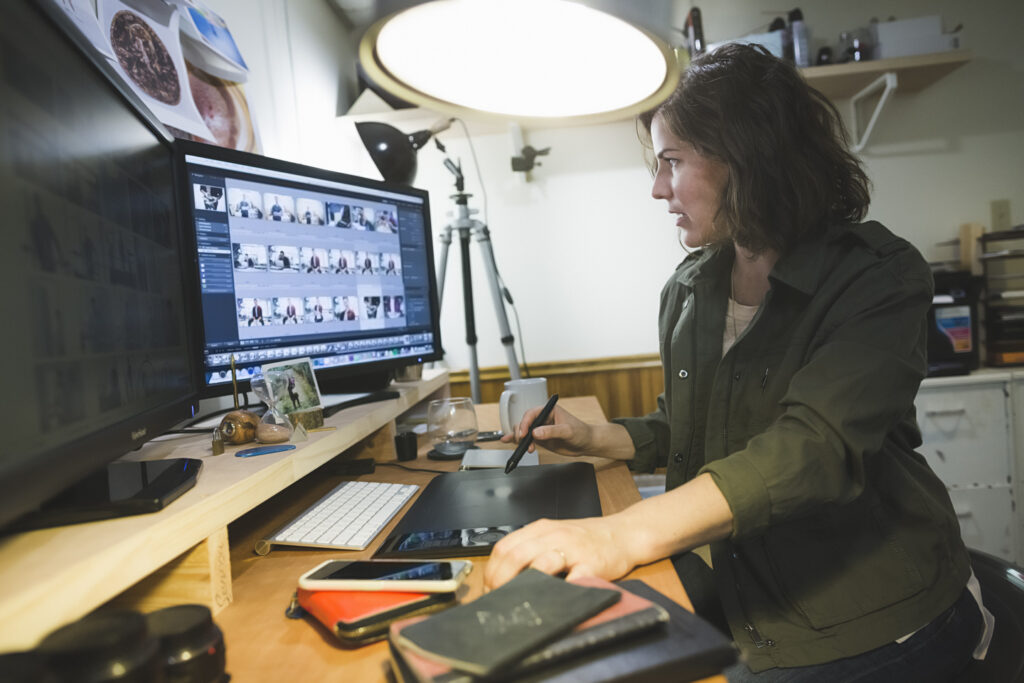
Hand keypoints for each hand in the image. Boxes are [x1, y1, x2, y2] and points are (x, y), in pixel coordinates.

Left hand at [484, 516, 633, 589]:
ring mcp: (574, 549)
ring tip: (520, 601)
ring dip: (525, 586)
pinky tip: (555, 601)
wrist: (623, 533)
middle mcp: (554, 536)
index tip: (489, 588)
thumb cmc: (585, 540)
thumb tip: (501, 575)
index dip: (492, 571)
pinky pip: (575, 579)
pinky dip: (562, 591)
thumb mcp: (553, 536)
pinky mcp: (593, 564)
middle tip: (500, 599)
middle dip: (502, 581)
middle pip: (516, 556)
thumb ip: (530, 549)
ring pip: (541, 564)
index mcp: (541, 529)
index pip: (505, 547)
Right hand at [499, 405, 594, 455]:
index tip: (523, 434)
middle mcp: (542, 419)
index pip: (531, 414)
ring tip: (525, 448)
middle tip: (523, 442)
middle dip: (520, 433)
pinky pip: (526, 438)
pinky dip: (516, 439)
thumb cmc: (581, 433)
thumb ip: (552, 431)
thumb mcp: (568, 431)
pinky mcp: (540, 439)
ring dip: (520, 439)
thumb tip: (536, 433)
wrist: (586, 444)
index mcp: (549, 410)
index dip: (525, 423)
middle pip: (524, 422)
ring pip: (523, 431)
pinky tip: (507, 441)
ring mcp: (540, 429)